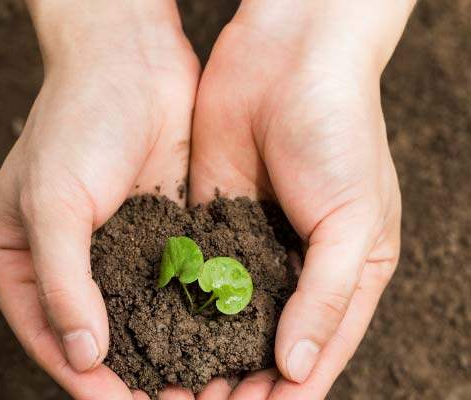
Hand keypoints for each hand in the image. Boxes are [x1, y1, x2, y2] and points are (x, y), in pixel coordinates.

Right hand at [0, 1, 199, 398]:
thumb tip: (83, 358)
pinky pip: (167, 287)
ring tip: (200, 386)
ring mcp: (110, 250)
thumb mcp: (52, 203)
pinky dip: (186, 315)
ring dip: (164, 352)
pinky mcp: (154, 234)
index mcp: (17, 259)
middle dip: (130, 374)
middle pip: (93, 338)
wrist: (129, 60)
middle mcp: (62, 263)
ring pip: (135, 319)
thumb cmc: (75, 121)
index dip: (85, 380)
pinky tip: (215, 339)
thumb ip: (63, 285)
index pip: (48, 338)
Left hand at [189, 1, 412, 397]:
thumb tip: (299, 369)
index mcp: (344, 273)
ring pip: (223, 320)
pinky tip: (153, 334)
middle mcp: (295, 268)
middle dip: (234, 383)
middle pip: (263, 347)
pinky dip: (177, 309)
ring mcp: (249, 246)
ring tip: (167, 387)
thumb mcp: (353, 220)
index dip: (284, 394)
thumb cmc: (339, 131)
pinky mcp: (209, 221)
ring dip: (200, 354)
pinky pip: (194, 276)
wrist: (286, 59)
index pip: (314, 354)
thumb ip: (327, 297)